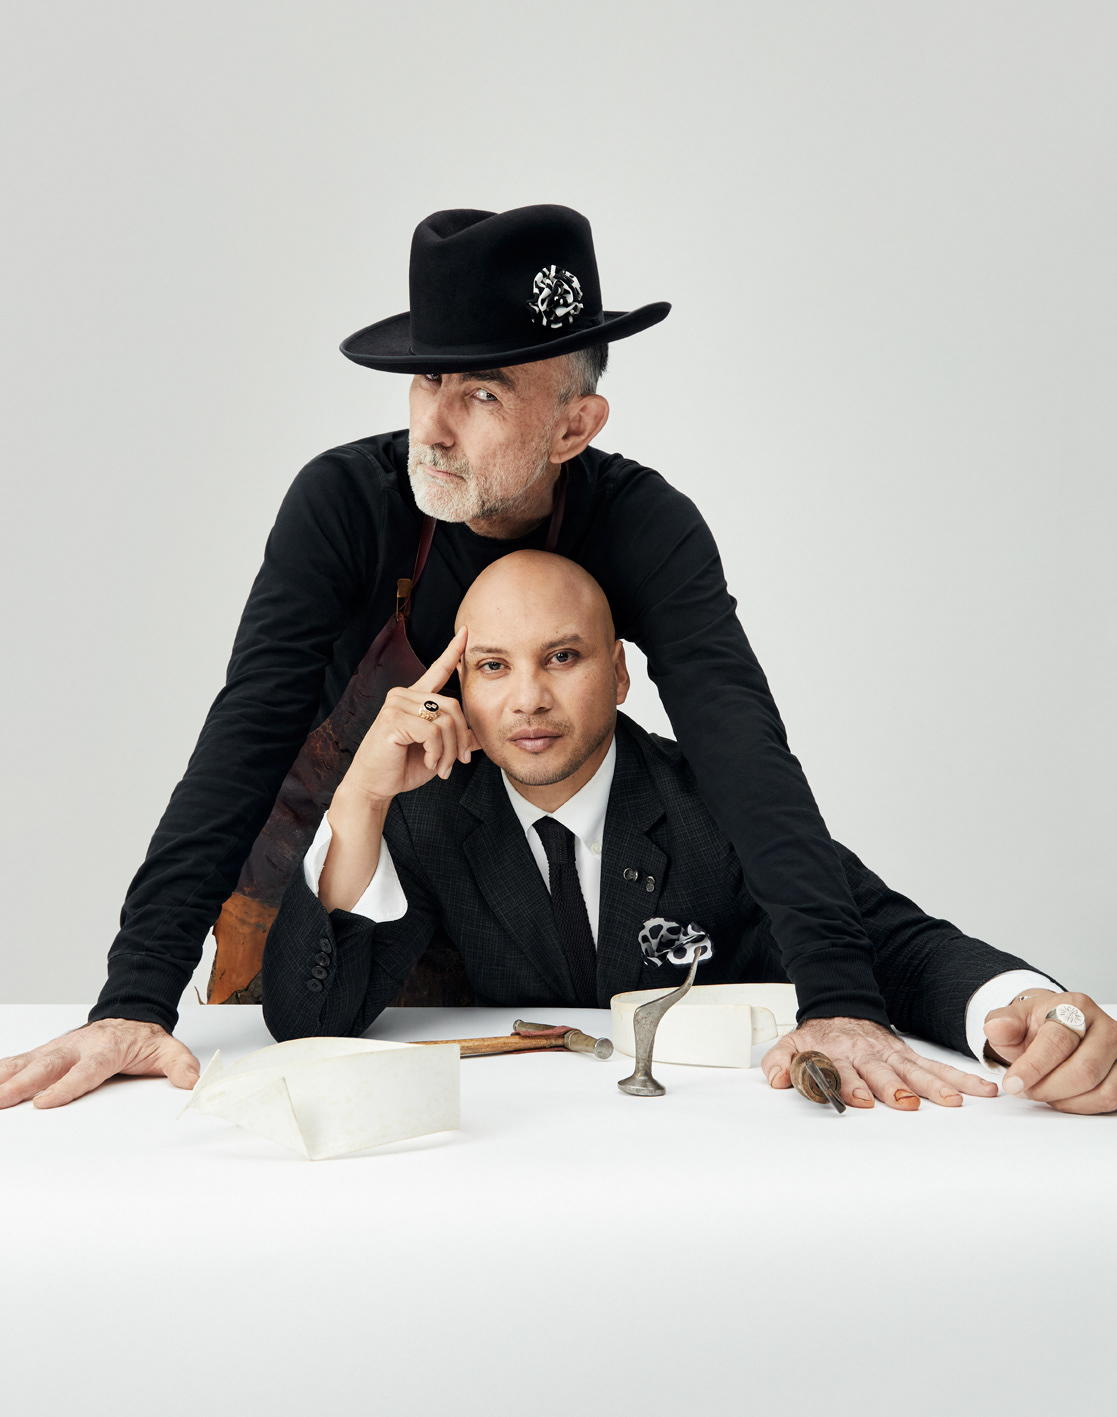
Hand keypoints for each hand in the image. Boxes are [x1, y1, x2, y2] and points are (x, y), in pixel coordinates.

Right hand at [0, 1018, 200, 1108]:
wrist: (129, 1016)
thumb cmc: (142, 1039)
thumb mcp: (168, 1049)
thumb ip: (180, 1065)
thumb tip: (193, 1082)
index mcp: (106, 1049)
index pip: (85, 1070)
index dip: (66, 1086)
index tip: (46, 1101)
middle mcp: (78, 1047)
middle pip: (49, 1066)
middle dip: (25, 1083)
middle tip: (4, 1100)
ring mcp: (60, 1049)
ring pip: (29, 1062)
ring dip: (7, 1078)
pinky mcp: (47, 1052)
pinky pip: (20, 1060)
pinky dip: (2, 1069)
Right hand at [342, 627, 478, 804]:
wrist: (375, 786)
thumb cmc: (402, 767)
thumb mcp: (437, 750)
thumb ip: (456, 738)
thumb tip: (480, 737)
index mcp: (414, 698)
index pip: (438, 670)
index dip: (453, 651)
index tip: (467, 632)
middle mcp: (403, 695)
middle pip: (453, 706)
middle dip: (460, 739)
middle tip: (457, 762)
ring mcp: (396, 705)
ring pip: (445, 721)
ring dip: (449, 750)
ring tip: (441, 767)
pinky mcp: (393, 720)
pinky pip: (432, 732)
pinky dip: (436, 752)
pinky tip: (429, 762)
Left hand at [762, 1016, 998, 1109]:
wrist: (841, 1007)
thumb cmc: (820, 1036)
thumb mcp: (791, 1044)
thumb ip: (780, 1061)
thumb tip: (774, 1079)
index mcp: (839, 1054)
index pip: (842, 1071)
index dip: (849, 1085)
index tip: (859, 1100)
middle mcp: (868, 1055)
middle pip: (882, 1073)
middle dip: (894, 1088)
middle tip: (907, 1102)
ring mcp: (892, 1056)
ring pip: (916, 1071)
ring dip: (935, 1086)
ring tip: (953, 1101)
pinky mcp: (909, 1056)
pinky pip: (937, 1067)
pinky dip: (960, 1079)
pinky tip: (982, 1091)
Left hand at [983, 990, 1116, 1113]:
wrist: (1058, 1028)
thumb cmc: (1038, 1027)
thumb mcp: (1015, 1020)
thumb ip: (1003, 1024)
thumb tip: (994, 1028)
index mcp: (1075, 1007)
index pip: (1057, 1041)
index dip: (1033, 1067)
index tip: (1012, 1084)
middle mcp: (1105, 1028)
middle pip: (1084, 1071)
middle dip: (1048, 1088)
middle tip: (1024, 1090)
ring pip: (1100, 1090)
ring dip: (1064, 1100)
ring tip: (1041, 1091)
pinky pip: (1109, 1100)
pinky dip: (1080, 1106)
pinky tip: (1061, 1097)